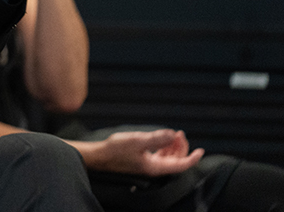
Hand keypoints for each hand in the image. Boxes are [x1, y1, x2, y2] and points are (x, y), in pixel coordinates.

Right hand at [80, 129, 204, 175]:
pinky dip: (164, 148)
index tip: (201, 150)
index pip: (180, 165)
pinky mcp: (142, 161)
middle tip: (180, 133)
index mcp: (155, 167)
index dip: (192, 158)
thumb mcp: (137, 141)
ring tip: (173, 134)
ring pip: (168, 158)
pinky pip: (160, 156)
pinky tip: (161, 139)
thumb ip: (156, 138)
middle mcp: (154, 169)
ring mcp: (148, 165)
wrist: (100, 156)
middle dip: (181, 147)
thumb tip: (172, 134)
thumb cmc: (115, 150)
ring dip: (173, 147)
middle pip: (176, 161)